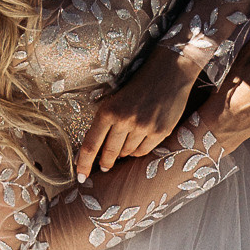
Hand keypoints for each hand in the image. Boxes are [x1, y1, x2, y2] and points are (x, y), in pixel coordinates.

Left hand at [73, 45, 198, 177]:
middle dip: (105, 163)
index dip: (83, 164)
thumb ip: (104, 122)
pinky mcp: (160, 131)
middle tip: (104, 166)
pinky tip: (138, 141)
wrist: (168, 72)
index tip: (81, 177)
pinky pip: (143, 151)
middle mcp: (124, 120)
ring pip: (126, 153)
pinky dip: (138, 151)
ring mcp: (143, 127)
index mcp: (108, 111)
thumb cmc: (137, 86)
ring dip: (123, 153)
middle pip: (108, 153)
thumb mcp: (114, 100)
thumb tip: (95, 151)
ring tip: (125, 143)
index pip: (90, 145)